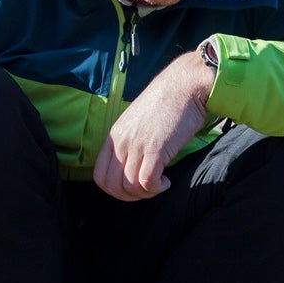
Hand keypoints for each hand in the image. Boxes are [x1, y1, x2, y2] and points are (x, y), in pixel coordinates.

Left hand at [94, 50, 214, 200]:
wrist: (184, 86)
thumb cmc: (165, 103)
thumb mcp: (136, 122)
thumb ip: (129, 142)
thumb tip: (130, 168)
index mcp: (113, 136)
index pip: (99, 176)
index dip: (114, 190)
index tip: (132, 187)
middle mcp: (121, 142)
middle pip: (112, 186)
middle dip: (130, 196)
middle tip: (147, 190)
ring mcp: (136, 145)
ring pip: (129, 187)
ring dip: (145, 193)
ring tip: (159, 183)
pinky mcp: (156, 149)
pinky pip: (147, 182)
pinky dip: (157, 188)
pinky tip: (166, 181)